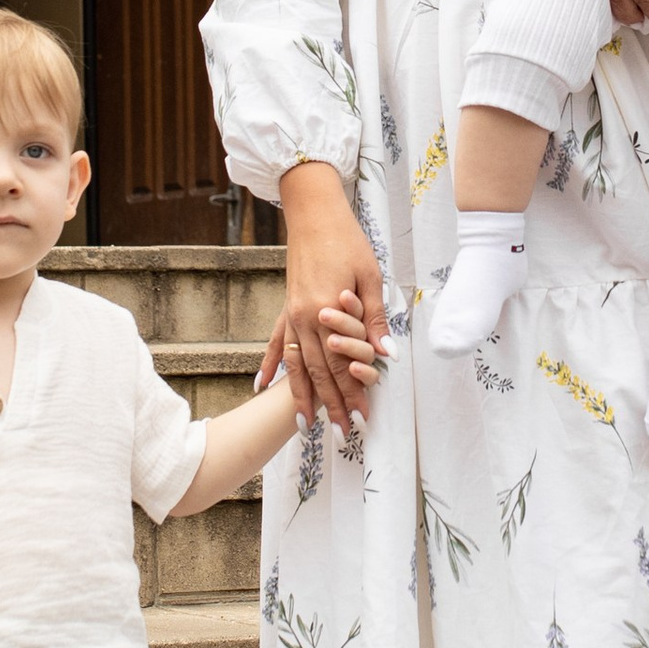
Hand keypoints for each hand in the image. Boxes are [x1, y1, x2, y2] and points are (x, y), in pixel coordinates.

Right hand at [269, 160, 391, 427]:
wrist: (315, 215)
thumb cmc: (347, 241)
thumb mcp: (370, 276)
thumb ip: (374, 317)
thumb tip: (386, 353)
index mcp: (326, 311)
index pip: (341, 364)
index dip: (351, 392)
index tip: (361, 417)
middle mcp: (304, 318)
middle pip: (317, 372)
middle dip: (329, 404)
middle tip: (339, 432)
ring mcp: (292, 314)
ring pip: (295, 365)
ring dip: (301, 397)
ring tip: (305, 425)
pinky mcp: (286, 308)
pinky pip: (276, 343)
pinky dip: (270, 367)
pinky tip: (262, 388)